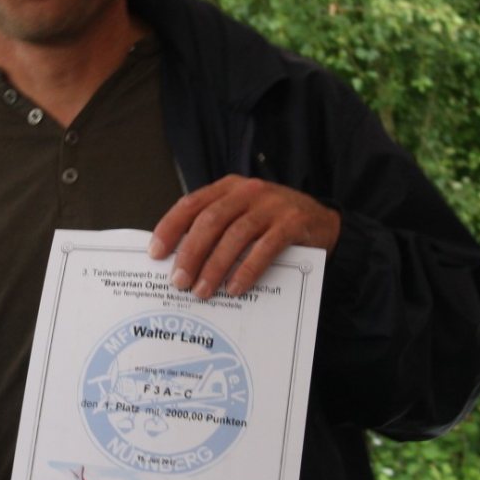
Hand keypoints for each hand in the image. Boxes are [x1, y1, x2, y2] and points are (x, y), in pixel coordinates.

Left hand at [149, 175, 340, 298]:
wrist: (323, 224)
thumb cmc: (272, 225)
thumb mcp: (242, 217)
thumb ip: (215, 229)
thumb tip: (179, 261)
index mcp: (228, 188)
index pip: (191, 204)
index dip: (170, 228)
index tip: (156, 254)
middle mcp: (248, 191)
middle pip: (210, 220)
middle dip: (191, 253)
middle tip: (178, 282)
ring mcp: (272, 205)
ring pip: (235, 235)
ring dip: (215, 266)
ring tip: (202, 291)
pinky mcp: (293, 222)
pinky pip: (265, 248)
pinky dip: (247, 269)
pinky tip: (235, 288)